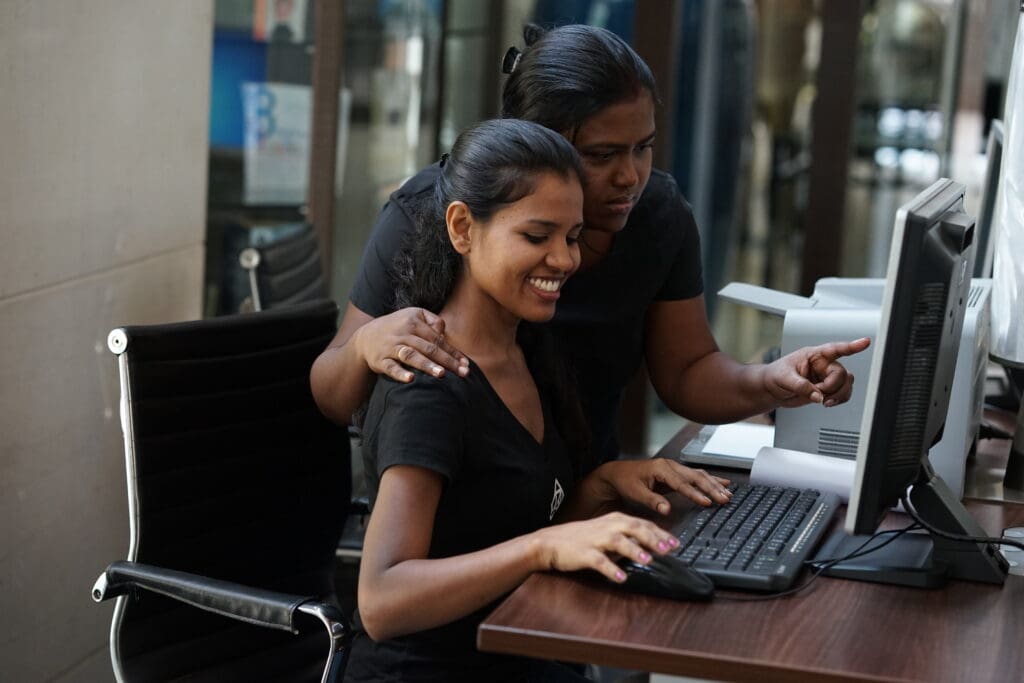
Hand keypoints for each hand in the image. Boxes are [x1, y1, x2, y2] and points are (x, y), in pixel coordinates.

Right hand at [353, 307, 468, 381]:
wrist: (365, 338)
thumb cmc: (397, 328)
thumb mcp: (413, 316)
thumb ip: (432, 321)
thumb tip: (444, 332)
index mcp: (414, 321)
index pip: (438, 339)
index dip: (453, 352)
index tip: (466, 364)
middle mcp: (403, 333)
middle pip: (429, 348)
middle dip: (447, 361)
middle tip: (462, 373)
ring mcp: (391, 347)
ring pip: (411, 355)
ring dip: (427, 365)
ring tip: (441, 374)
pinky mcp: (380, 360)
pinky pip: (391, 367)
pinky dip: (400, 373)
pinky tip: (410, 380)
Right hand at [533, 512, 679, 583]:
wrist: (550, 542)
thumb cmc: (580, 538)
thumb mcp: (607, 532)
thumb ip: (627, 537)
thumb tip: (651, 546)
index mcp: (615, 520)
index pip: (643, 524)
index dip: (660, 533)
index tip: (676, 543)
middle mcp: (608, 526)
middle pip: (634, 528)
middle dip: (653, 538)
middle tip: (669, 549)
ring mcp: (595, 539)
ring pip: (618, 541)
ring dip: (634, 550)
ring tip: (648, 559)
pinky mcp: (584, 553)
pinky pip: (599, 561)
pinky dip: (611, 569)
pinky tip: (622, 577)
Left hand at [589, 458, 731, 514]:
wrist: (618, 473)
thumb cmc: (626, 482)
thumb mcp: (635, 492)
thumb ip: (652, 500)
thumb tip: (666, 510)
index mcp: (661, 469)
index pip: (681, 483)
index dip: (695, 493)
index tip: (707, 502)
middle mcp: (670, 466)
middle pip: (695, 477)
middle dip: (711, 488)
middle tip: (724, 499)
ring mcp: (674, 468)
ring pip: (699, 475)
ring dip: (714, 484)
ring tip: (728, 494)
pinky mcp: (676, 473)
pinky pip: (697, 475)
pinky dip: (711, 480)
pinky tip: (723, 483)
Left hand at [763, 337, 869, 407]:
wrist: (771, 389)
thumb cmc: (775, 376)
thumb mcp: (784, 378)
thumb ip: (801, 386)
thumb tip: (818, 396)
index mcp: (813, 355)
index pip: (835, 349)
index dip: (851, 346)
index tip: (865, 342)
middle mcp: (823, 364)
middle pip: (842, 373)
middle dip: (832, 387)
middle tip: (817, 393)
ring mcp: (826, 377)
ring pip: (846, 384)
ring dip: (838, 395)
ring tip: (822, 400)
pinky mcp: (826, 389)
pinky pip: (843, 393)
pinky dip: (839, 400)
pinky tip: (826, 402)